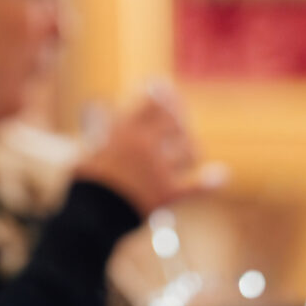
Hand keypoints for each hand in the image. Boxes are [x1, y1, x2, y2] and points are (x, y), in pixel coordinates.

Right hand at [75, 80, 226, 215]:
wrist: (88, 216)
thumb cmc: (84, 181)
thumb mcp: (87, 146)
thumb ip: (100, 127)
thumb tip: (102, 110)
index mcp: (125, 130)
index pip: (151, 102)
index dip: (160, 94)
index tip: (163, 88)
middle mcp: (146, 145)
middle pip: (174, 122)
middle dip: (178, 118)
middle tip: (179, 118)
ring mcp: (159, 169)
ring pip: (188, 149)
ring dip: (191, 147)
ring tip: (190, 149)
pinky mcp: (167, 194)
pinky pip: (194, 186)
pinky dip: (208, 181)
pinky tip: (221, 174)